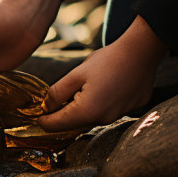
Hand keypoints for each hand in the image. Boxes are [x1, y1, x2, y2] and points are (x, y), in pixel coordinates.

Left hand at [38, 15, 167, 131]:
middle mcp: (104, 119)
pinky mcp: (130, 109)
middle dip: (61, 116)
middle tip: (51, 104)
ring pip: (90, 119)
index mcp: (87, 111)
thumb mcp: (75, 74)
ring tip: (78, 92)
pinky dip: (98, 106)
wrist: (141, 51)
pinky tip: (100, 89)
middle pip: (73, 125)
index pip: (56, 125)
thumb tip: (45, 108)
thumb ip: (57, 94)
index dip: (43, 120)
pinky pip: (107, 113)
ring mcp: (118, 116)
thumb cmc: (107, 60)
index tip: (35, 115)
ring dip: (80, 111)